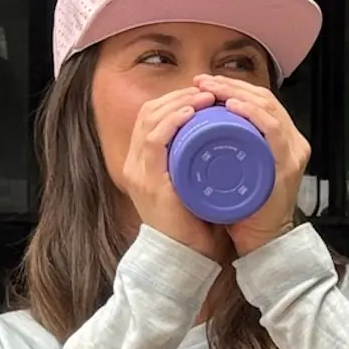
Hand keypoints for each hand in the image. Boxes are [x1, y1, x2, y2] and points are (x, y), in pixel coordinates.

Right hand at [120, 84, 221, 259]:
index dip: (173, 100)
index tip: (200, 96)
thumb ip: (191, 167)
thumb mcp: (187, 187)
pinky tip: (190, 112)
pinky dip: (173, 121)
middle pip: (147, 113)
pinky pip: (155, 141)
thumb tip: (214, 144)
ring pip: (150, 120)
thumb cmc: (190, 225)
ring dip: (178, 102)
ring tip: (204, 98)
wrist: (182, 257)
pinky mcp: (149, 182)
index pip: (149, 118)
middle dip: (177, 95)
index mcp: (140, 164)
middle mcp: (134, 165)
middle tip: (206, 91)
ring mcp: (138, 173)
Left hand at [196, 74, 311, 256]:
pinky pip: (273, 131)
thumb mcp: (236, 170)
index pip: (259, 101)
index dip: (231, 87)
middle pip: (263, 98)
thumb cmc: (245, 210)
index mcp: (280, 140)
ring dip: (236, 93)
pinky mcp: (287, 165)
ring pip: (268, 107)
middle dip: (230, 86)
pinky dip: (253, 115)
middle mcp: (292, 141)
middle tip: (201, 83)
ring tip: (210, 90)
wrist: (261, 242)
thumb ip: (228, 152)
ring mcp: (292, 152)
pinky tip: (233, 107)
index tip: (203, 85)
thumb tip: (197, 130)